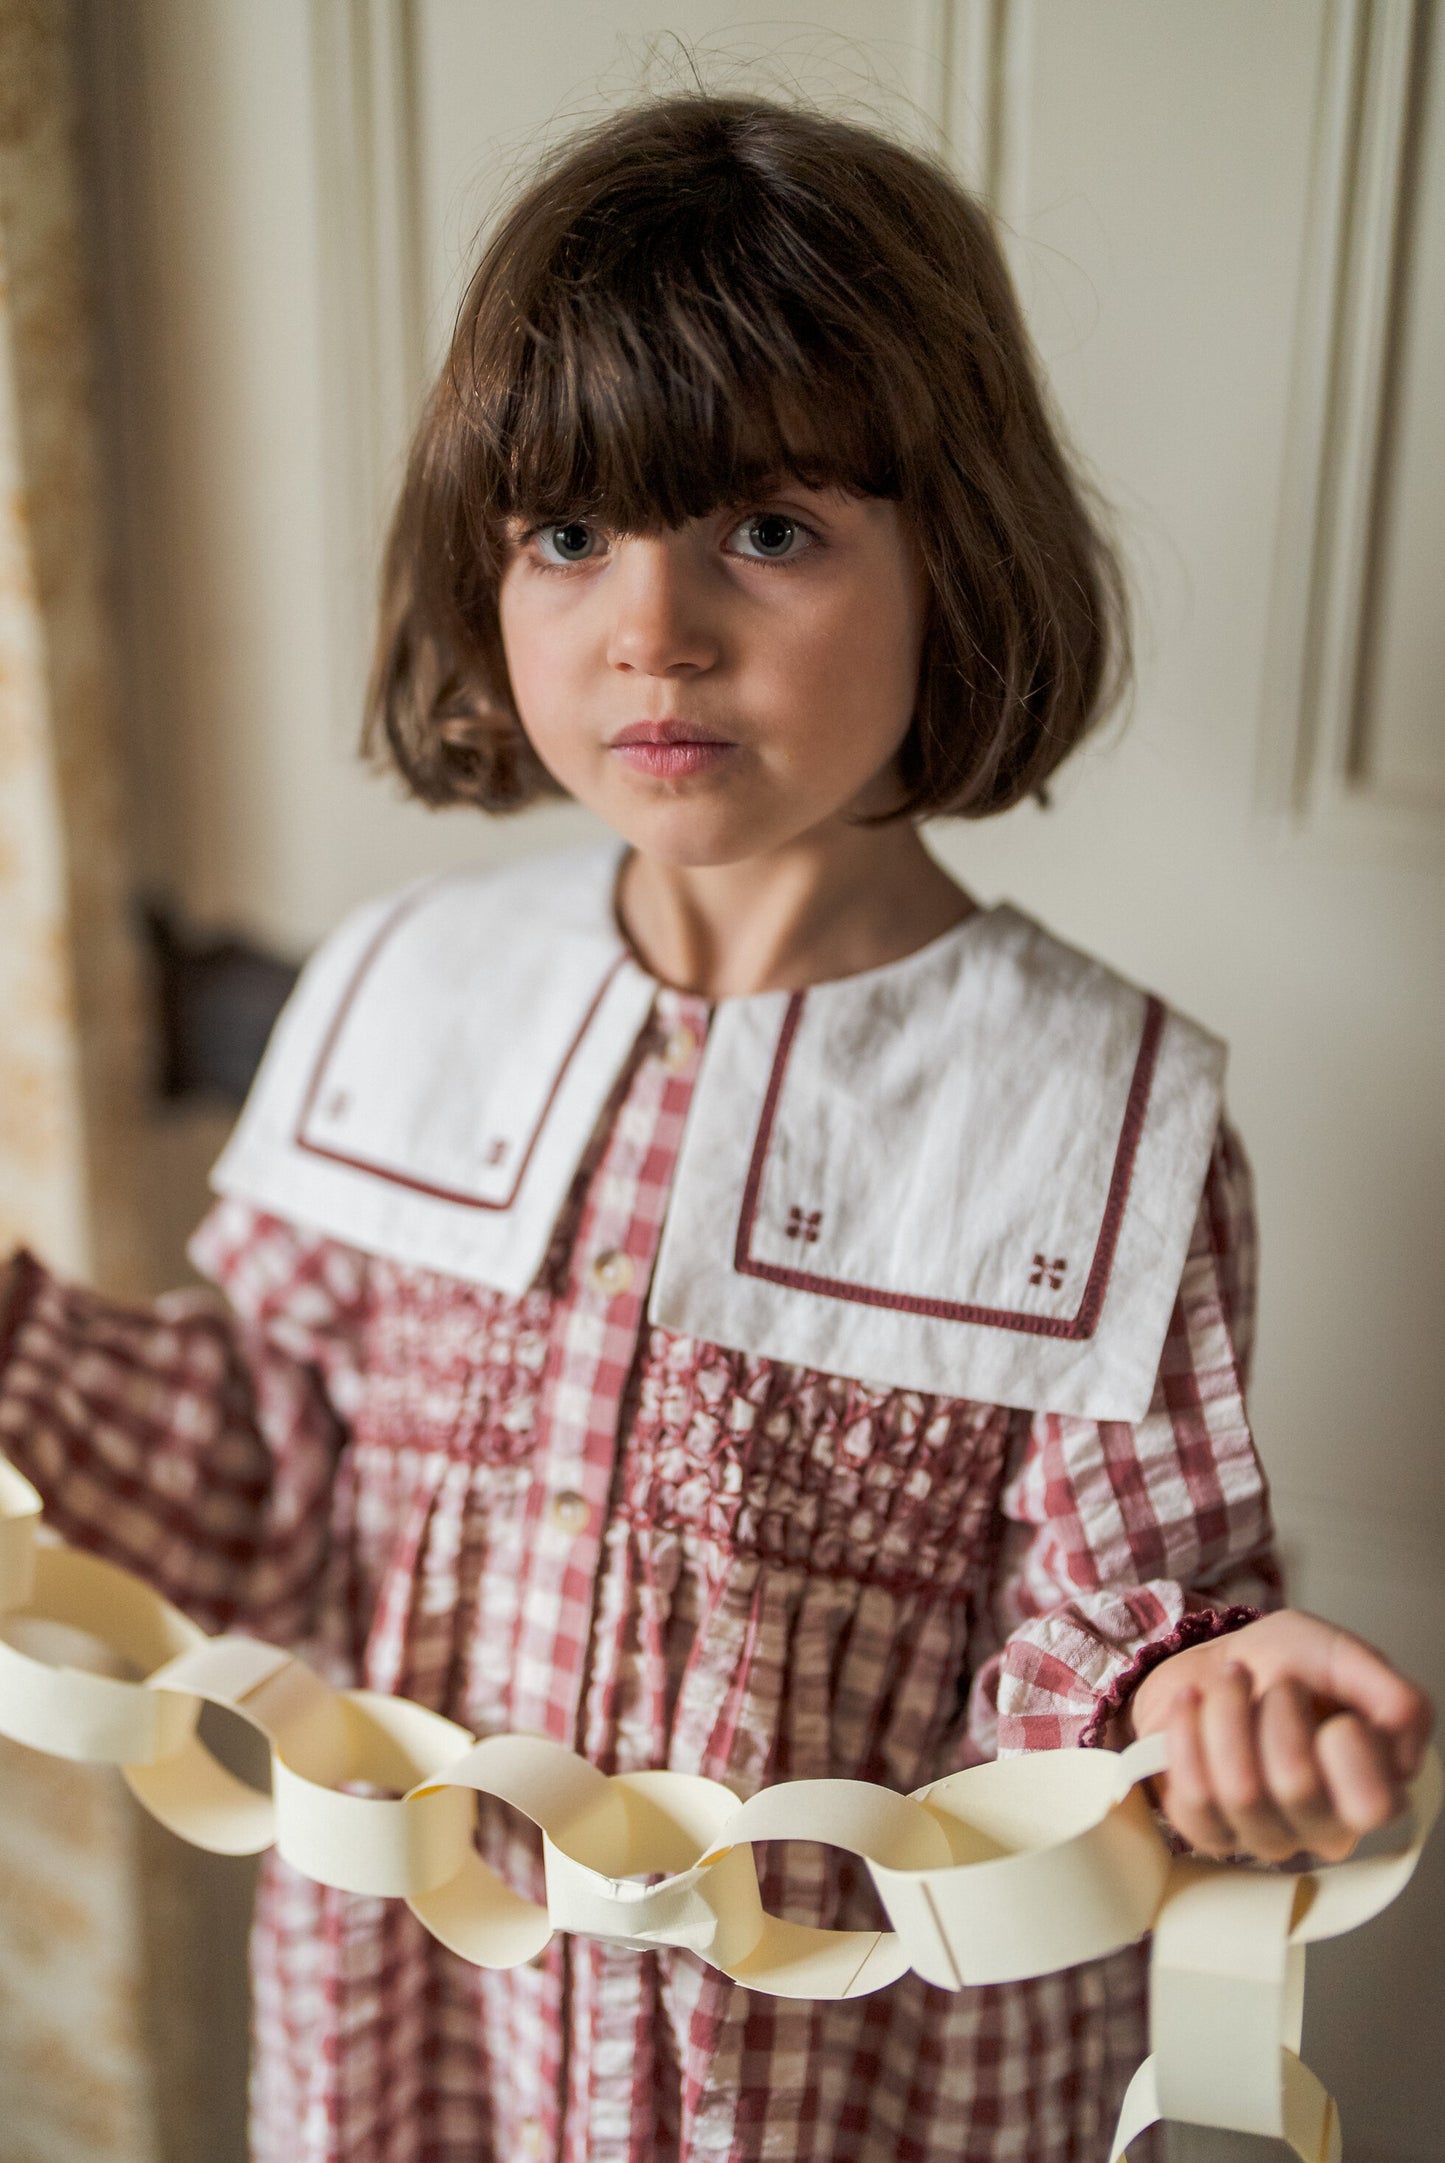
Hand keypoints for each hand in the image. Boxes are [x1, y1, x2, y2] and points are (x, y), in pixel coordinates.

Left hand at [1122, 1609, 1433, 1862]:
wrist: (1211, 1662)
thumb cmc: (1281, 1665)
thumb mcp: (1341, 1655)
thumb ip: (1391, 1693)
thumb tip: (1405, 1744)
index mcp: (1370, 1789)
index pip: (1374, 1805)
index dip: (1350, 1752)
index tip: (1338, 1717)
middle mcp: (1320, 1826)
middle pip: (1296, 1785)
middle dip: (1278, 1710)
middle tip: (1280, 1684)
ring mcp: (1263, 1835)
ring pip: (1240, 1789)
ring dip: (1228, 1711)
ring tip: (1233, 1682)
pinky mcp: (1209, 1832)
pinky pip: (1193, 1794)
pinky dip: (1188, 1730)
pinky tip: (1195, 1704)